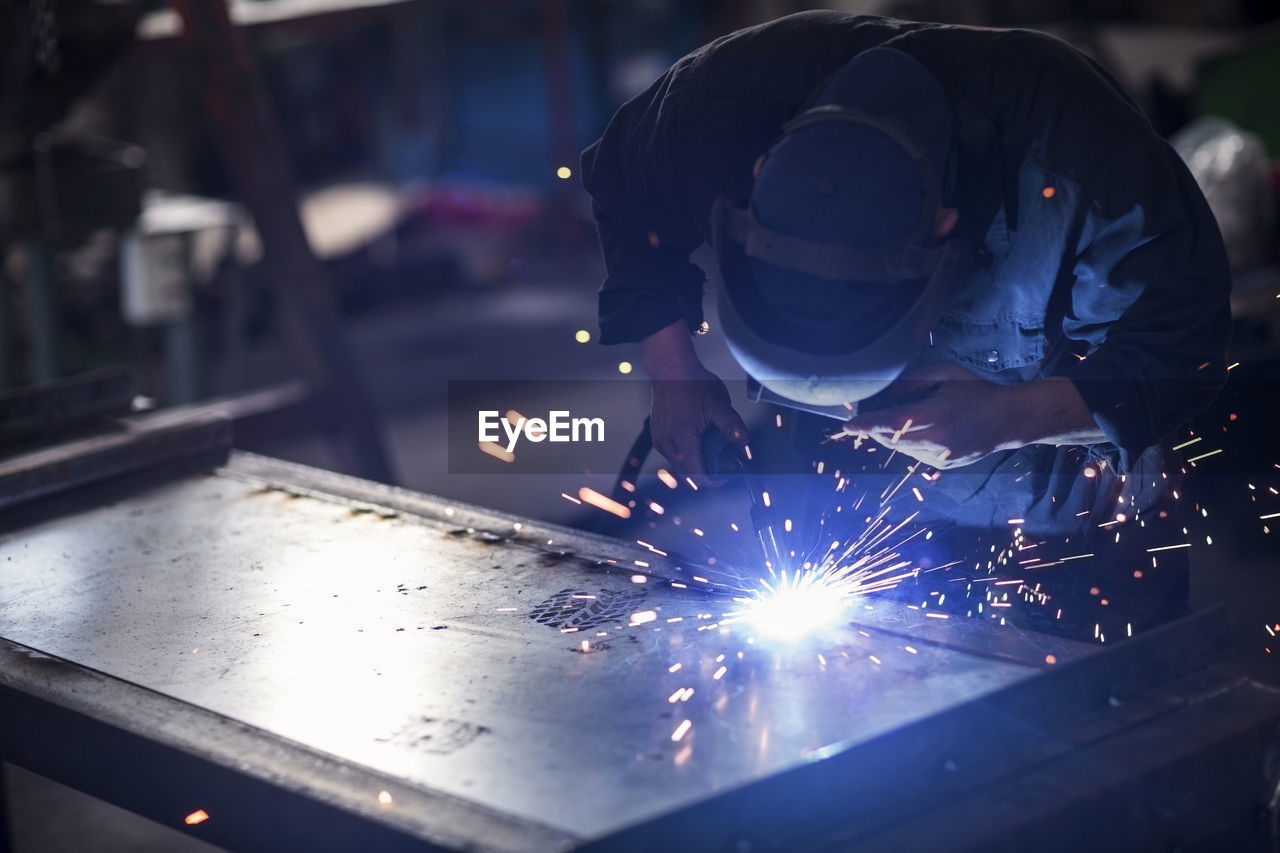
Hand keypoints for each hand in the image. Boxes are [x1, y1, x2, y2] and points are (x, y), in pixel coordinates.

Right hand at [649, 367, 748, 485]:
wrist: (670, 369)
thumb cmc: (692, 383)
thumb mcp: (718, 404)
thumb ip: (732, 425)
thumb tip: (745, 443)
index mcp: (681, 439)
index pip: (698, 477)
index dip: (716, 480)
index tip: (729, 473)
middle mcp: (667, 444)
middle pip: (689, 476)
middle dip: (708, 472)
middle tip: (724, 460)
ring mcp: (660, 441)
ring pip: (681, 467)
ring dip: (697, 463)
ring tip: (712, 447)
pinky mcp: (658, 437)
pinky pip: (674, 456)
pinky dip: (688, 454)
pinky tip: (699, 440)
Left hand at [841, 361, 1023, 468]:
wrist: (1009, 419)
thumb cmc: (977, 390)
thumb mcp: (946, 375)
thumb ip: (915, 381)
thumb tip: (886, 389)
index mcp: (937, 415)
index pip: (893, 422)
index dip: (868, 424)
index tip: (847, 424)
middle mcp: (937, 441)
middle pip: (892, 439)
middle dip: (874, 430)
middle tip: (862, 418)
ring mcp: (941, 457)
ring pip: (902, 450)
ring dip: (889, 437)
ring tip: (886, 421)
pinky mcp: (945, 466)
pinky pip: (915, 456)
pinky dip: (906, 444)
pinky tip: (911, 431)